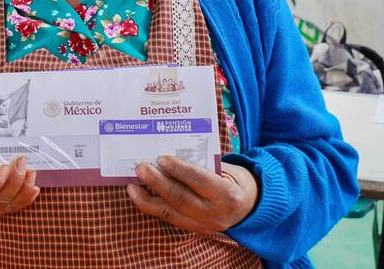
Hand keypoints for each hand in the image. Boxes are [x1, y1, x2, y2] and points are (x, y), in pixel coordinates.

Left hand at [127, 155, 257, 233]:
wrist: (250, 206)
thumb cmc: (234, 179)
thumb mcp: (226, 168)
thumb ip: (201, 164)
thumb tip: (169, 154)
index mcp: (227, 194)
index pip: (199, 181)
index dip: (179, 169)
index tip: (161, 158)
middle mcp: (215, 213)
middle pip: (180, 198)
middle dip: (157, 182)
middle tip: (141, 168)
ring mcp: (203, 225)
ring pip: (170, 213)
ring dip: (147, 198)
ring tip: (132, 185)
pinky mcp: (194, 229)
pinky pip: (169, 218)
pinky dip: (152, 207)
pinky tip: (139, 196)